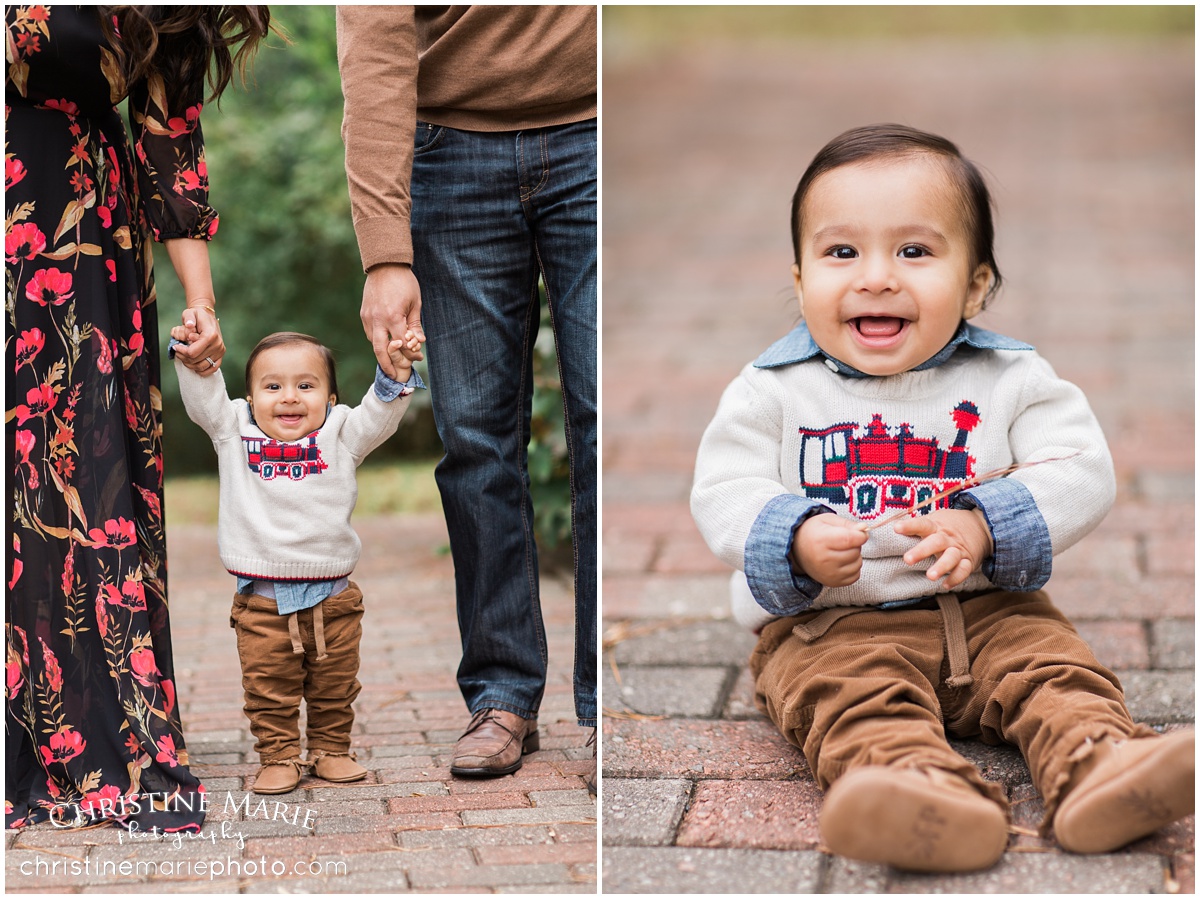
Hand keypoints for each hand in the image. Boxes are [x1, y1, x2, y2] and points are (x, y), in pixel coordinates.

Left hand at [171, 305, 223, 377]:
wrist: (208, 317)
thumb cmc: (197, 316)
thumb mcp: (190, 312)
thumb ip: (189, 318)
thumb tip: (189, 326)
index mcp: (210, 335)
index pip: (193, 352)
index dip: (181, 351)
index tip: (175, 346)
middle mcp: (217, 345)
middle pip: (195, 360)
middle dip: (183, 357)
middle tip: (177, 351)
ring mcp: (220, 352)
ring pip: (202, 366)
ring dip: (190, 364)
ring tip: (184, 357)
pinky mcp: (220, 356)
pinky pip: (212, 369)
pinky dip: (202, 370)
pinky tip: (194, 365)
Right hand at [362, 263, 424, 378]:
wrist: (385, 264)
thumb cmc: (404, 282)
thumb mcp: (415, 303)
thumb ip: (415, 324)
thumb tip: (419, 342)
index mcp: (393, 317)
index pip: (401, 345)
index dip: (410, 354)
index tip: (418, 358)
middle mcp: (377, 319)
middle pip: (381, 350)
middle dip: (388, 365)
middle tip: (395, 375)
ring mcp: (368, 317)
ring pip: (373, 342)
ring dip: (382, 352)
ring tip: (393, 361)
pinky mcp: (364, 313)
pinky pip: (370, 332)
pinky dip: (377, 340)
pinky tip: (386, 343)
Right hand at [790, 513, 867, 586]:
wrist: (796, 551)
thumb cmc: (814, 532)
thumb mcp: (828, 521)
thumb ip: (848, 524)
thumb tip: (864, 529)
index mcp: (821, 540)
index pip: (851, 539)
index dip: (861, 535)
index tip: (859, 533)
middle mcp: (824, 559)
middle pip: (855, 552)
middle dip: (855, 545)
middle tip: (844, 542)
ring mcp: (828, 573)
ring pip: (857, 564)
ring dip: (854, 556)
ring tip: (842, 552)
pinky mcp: (832, 583)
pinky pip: (855, 576)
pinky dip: (853, 568)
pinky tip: (842, 562)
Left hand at [894, 508, 992, 587]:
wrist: (980, 525)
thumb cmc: (947, 525)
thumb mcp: (934, 520)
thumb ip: (915, 527)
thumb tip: (886, 530)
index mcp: (936, 526)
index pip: (922, 524)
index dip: (909, 526)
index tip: (896, 529)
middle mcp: (947, 538)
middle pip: (935, 542)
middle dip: (922, 551)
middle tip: (907, 559)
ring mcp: (958, 550)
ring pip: (951, 558)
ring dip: (941, 567)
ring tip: (930, 576)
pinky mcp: (969, 561)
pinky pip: (964, 571)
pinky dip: (956, 578)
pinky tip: (945, 585)